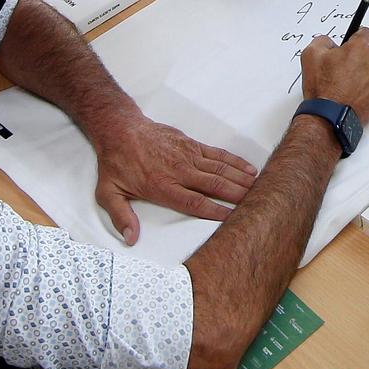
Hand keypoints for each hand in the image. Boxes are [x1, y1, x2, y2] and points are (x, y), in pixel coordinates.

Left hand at [93, 116, 259, 245]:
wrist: (121, 130)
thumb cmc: (116, 163)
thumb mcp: (109, 193)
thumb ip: (121, 217)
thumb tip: (131, 238)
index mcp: (163, 186)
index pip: (194, 202)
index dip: (215, 211)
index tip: (232, 219)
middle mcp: (180, 171)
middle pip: (214, 185)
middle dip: (237, 196)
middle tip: (257, 204)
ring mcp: (188, 156)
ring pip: (220, 169)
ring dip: (240, 179)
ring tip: (260, 188)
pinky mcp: (192, 144)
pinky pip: (217, 154)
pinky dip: (235, 161)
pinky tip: (248, 169)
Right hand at [299, 28, 368, 122]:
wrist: (330, 116)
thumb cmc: (323, 89)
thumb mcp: (311, 55)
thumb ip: (323, 40)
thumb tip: (329, 42)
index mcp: (360, 47)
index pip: (365, 32)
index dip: (356, 39)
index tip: (352, 44)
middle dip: (359, 59)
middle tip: (344, 71)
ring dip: (366, 74)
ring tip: (349, 86)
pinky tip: (357, 94)